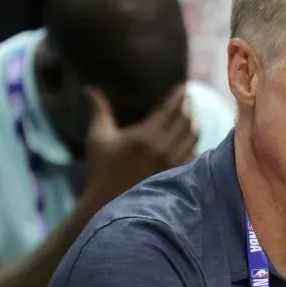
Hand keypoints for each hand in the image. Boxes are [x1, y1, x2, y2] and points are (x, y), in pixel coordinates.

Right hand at [84, 85, 197, 203]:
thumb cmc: (102, 168)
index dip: (178, 96)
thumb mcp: (98, 137)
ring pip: (193, 136)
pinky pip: (194, 152)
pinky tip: (191, 137)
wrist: (110, 199)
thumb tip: (91, 89)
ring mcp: (174, 162)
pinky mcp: (178, 173)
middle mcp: (163, 147)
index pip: (170, 110)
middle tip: (188, 98)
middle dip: (189, 106)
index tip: (182, 86)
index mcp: (145, 136)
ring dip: (194, 122)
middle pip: (186, 120)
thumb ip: (99, 111)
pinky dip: (194, 142)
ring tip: (191, 115)